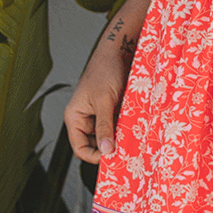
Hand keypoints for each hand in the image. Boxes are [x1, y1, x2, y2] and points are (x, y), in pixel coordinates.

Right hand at [63, 47, 131, 165]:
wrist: (119, 52)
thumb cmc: (105, 71)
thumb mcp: (104, 100)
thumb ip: (104, 126)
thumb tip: (106, 150)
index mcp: (75, 118)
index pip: (80, 148)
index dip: (95, 157)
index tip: (112, 159)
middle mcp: (86, 120)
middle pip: (96, 146)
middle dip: (110, 150)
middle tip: (126, 154)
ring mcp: (100, 117)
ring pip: (110, 138)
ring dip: (120, 141)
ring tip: (133, 143)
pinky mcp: (114, 113)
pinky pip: (119, 128)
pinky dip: (127, 131)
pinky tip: (136, 132)